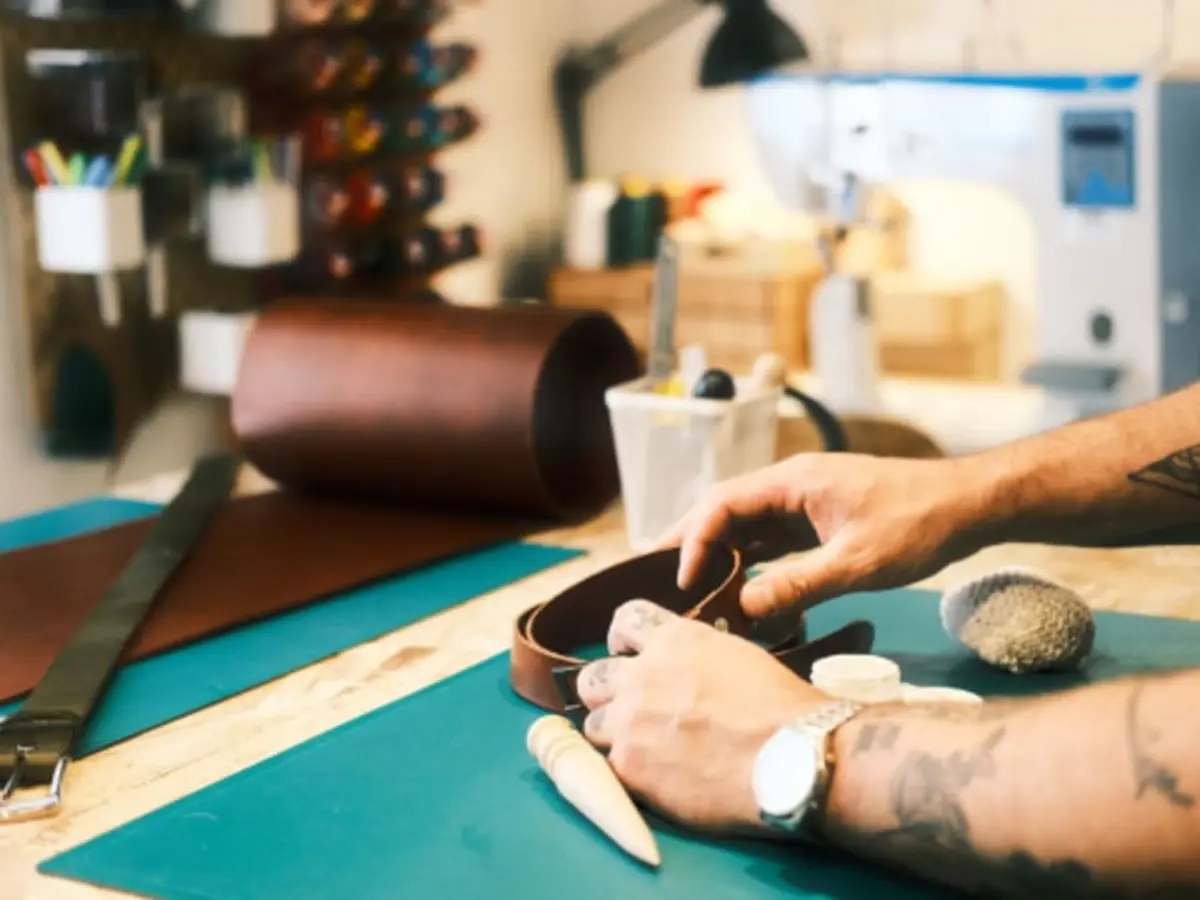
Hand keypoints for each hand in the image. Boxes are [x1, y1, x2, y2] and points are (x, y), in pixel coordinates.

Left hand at [575, 599, 832, 833]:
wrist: (794, 758)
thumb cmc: (783, 709)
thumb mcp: (738, 657)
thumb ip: (698, 659)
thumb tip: (688, 674)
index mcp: (674, 638)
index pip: (624, 621)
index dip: (623, 641)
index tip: (628, 656)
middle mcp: (643, 672)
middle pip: (592, 678)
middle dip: (608, 694)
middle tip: (631, 712)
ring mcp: (630, 720)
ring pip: (592, 724)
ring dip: (614, 736)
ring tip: (644, 752)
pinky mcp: (629, 765)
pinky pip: (608, 766)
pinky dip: (628, 772)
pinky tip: (654, 780)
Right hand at [657, 452, 990, 616]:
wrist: (971, 504)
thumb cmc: (919, 525)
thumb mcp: (859, 563)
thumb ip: (800, 584)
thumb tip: (747, 608)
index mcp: (793, 482)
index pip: (723, 502)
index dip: (695, 538)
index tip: (682, 578)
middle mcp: (792, 484)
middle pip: (726, 507)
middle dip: (691, 538)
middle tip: (653, 570)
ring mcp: (806, 499)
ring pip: (747, 521)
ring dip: (717, 548)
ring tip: (684, 578)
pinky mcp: (821, 515)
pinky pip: (772, 534)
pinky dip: (749, 556)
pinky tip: (737, 580)